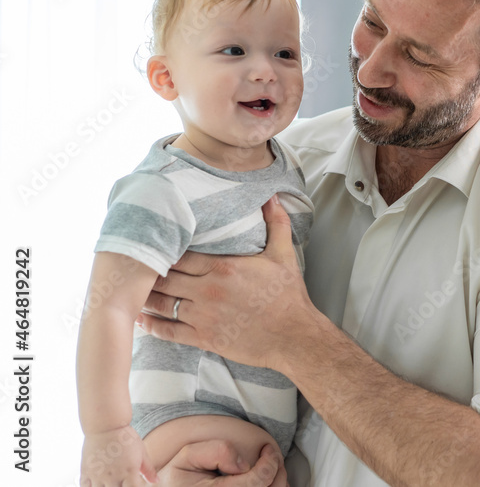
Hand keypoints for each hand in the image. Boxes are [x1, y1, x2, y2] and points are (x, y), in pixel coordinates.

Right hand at [81, 425, 156, 486]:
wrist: (106, 425)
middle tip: (122, 484)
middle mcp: (113, 477)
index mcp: (129, 472)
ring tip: (110, 484)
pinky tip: (97, 485)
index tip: (135, 485)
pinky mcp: (85, 472)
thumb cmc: (126, 437)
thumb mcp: (141, 452)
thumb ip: (148, 469)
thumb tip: (156, 480)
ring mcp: (98, 476)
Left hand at [137, 196, 312, 370]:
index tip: (152, 245)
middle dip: (148, 273)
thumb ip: (276, 223)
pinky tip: (141, 319)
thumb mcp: (284, 255)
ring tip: (130, 292)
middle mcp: (207, 290)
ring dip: (144, 298)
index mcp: (223, 267)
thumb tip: (272, 197)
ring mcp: (203, 316)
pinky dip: (151, 325)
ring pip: (161, 304)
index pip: (180, 255)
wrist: (294, 336)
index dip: (163, 250)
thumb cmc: (288, 296)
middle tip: (133, 268)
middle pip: (164, 277)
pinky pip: (168, 331)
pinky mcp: (204, 338)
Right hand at [157, 441, 285, 486]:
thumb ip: (217, 451)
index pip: (258, 480)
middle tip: (271, 456)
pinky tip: (262, 483)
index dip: (269, 461)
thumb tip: (243, 464)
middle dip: (277, 470)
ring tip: (268, 469)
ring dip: (277, 482)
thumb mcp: (188, 456)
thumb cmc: (178, 479)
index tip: (267, 449)